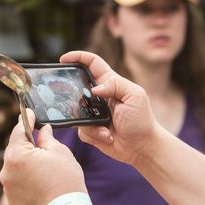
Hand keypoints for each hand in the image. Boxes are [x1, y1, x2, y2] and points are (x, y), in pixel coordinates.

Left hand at [0, 110, 86, 204]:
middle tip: (38, 139)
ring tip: (42, 165)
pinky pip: (16, 182)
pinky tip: (38, 180)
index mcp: (16, 155)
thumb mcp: (59, 151)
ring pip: (15, 166)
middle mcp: (6, 170)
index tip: (28, 113)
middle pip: (15, 149)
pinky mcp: (11, 199)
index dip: (25, 119)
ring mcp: (7, 186)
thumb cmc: (65, 180)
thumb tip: (42, 130)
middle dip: (26, 144)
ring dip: (25, 162)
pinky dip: (24, 178)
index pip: (18, 130)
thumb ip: (46, 138)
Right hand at [60, 50, 160, 166]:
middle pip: (77, 85)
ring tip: (105, 127)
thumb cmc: (141, 120)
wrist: (141, 147)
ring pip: (76, 111)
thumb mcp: (135, 95)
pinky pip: (81, 129)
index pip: (92, 63)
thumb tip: (94, 89)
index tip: (63, 59)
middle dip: (71, 90)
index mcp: (110, 83)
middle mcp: (99, 96)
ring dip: (89, 120)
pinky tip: (107, 136)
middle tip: (68, 96)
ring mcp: (93, 113)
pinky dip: (94, 133)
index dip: (78, 57)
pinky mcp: (91, 129)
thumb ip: (116, 85)